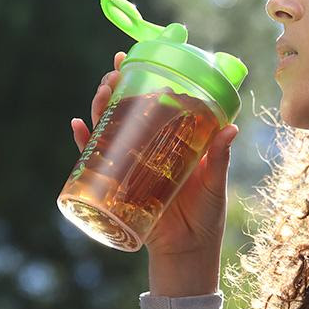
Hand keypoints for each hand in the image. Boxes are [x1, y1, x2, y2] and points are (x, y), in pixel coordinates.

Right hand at [71, 52, 238, 295]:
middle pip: (125, 109)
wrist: (187, 251)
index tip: (135, 56)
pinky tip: (78, 125)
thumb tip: (231, 129)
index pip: (154, 101)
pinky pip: (93, 160)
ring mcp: (130, 164)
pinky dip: (83, 143)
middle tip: (114, 73)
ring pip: (108, 128)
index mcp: (172, 140)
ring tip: (101, 91)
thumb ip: (219, 158)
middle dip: (116, 87)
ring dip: (100, 107)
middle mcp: (148, 147)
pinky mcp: (116, 184)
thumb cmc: (206, 215)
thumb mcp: (214, 183)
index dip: (143, 78)